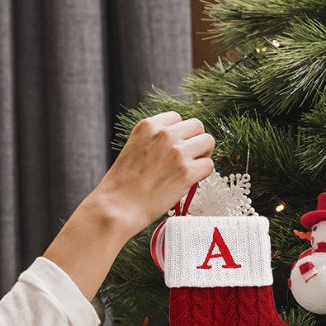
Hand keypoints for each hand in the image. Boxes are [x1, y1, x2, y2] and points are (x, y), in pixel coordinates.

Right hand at [93, 111, 214, 239]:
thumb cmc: (123, 185)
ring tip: (192, 168)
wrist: (117, 207)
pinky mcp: (186, 172)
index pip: (177, 118)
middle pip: (197, 126)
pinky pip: (209, 165)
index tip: (176, 146)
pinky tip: (190, 181)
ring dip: (203, 155)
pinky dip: (203, 174)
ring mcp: (177, 152)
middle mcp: (164, 134)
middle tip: (189, 158)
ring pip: (208, 141)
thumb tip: (179, 144)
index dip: (179, 134)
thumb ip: (155, 141)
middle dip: (195, 141)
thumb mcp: (134, 148)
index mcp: (148, 126)